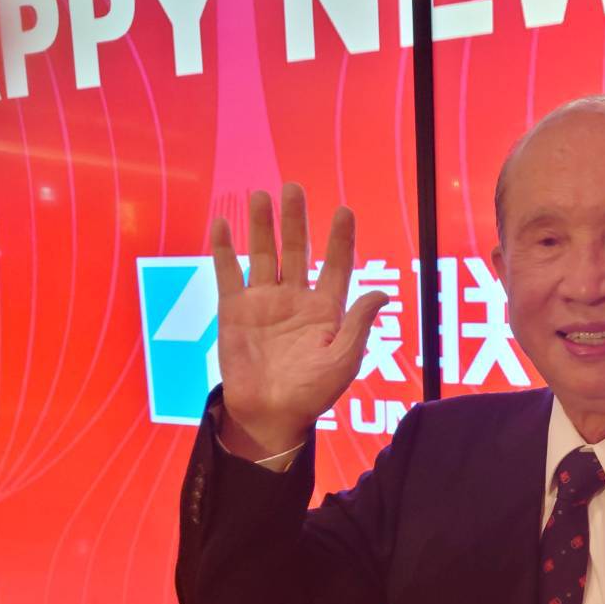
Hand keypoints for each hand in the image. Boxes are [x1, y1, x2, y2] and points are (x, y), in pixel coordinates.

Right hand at [211, 182, 388, 458]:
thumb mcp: (344, 360)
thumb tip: (381, 292)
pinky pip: (228, 274)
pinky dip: (224, 249)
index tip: (344, 211)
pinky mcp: (234, 310)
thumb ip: (358, 325)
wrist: (269, 414)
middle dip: (296, 221)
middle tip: (294, 188)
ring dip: (262, 225)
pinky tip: (223, 224)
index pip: (336, 266)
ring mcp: (264, 302)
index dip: (340, 240)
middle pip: (297, 251)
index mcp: (326, 310)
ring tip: (261, 195)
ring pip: (263, 255)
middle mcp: (296, 299)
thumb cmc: (312, 393)